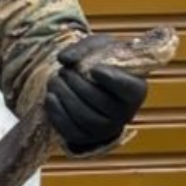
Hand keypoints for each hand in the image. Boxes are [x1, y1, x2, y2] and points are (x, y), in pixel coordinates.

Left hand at [45, 34, 147, 155]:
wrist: (89, 85)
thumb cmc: (100, 63)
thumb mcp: (98, 47)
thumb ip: (84, 48)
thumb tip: (65, 59)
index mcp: (135, 90)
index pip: (130, 90)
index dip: (112, 80)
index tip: (94, 69)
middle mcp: (125, 113)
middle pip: (101, 102)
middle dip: (77, 84)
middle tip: (64, 71)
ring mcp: (105, 129)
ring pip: (85, 117)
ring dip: (64, 96)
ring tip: (55, 81)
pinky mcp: (85, 137)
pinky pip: (70, 130)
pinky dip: (57, 112)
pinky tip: (51, 96)